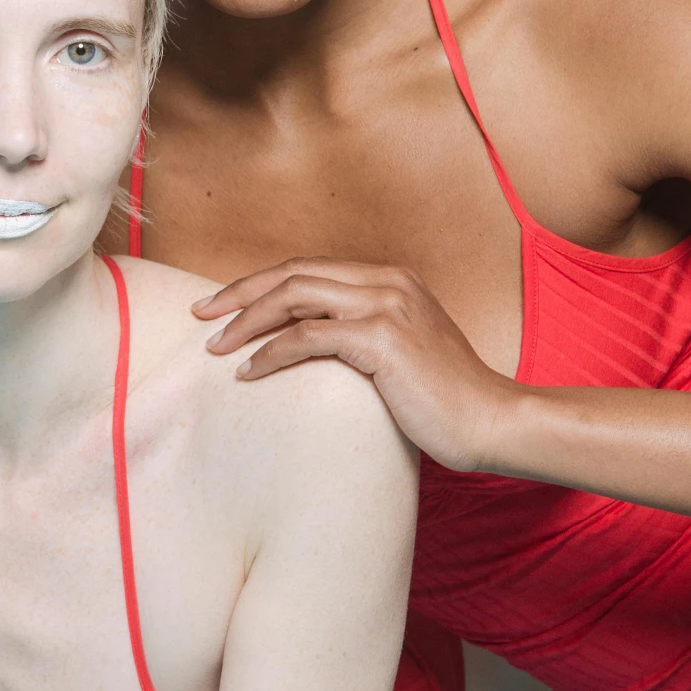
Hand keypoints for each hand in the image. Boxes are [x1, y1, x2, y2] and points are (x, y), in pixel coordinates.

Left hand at [195, 257, 519, 473]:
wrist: (490, 422)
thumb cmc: (444, 401)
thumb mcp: (400, 355)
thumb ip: (361, 337)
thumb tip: (309, 347)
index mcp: (391, 279)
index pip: (309, 269)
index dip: (261, 285)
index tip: (222, 307)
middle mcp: (388, 281)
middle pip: (294, 273)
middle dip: (240, 293)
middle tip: (200, 316)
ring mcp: (386, 304)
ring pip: (294, 297)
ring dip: (247, 321)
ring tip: (216, 349)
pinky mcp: (382, 337)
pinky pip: (308, 336)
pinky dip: (272, 353)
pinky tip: (250, 373)